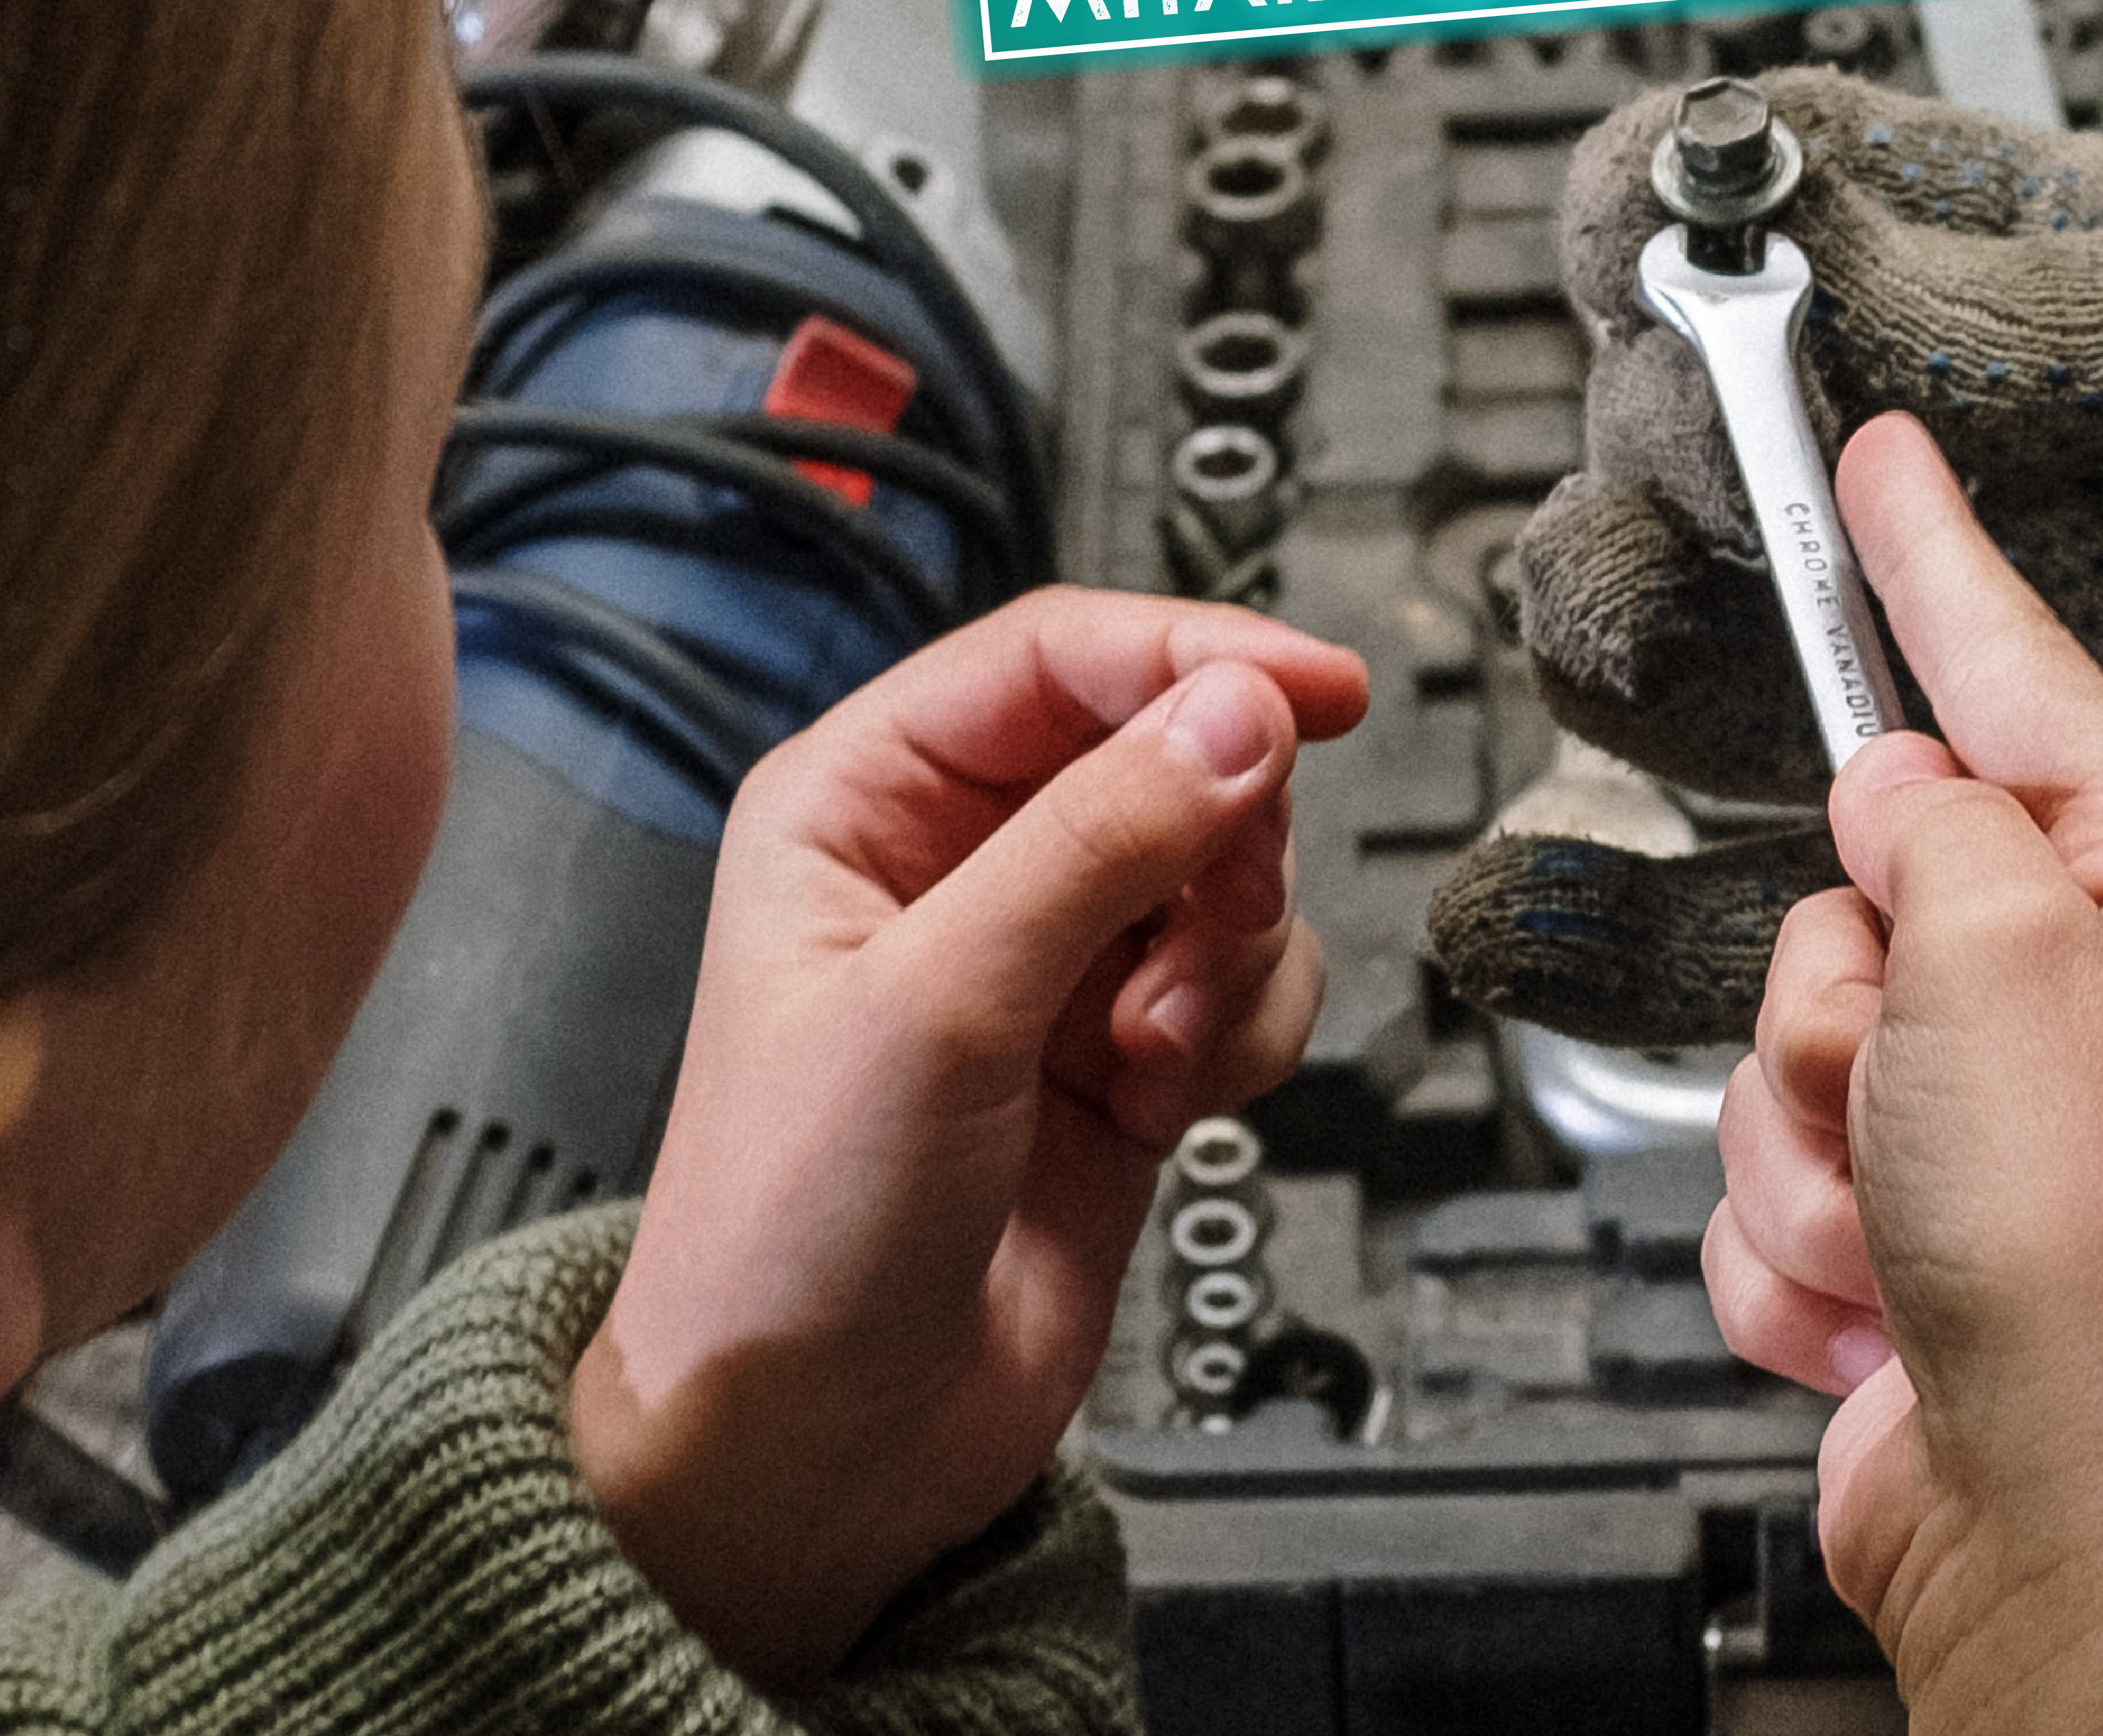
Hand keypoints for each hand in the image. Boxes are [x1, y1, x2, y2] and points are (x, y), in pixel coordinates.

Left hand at [569, 587, 1371, 1687]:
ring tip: (1148, 1049)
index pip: (1062, 657)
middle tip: (1190, 942)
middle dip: (1215, 846)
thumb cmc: (787, 1232)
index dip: (1196, 660)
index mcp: (862, 799)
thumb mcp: (937, 1004)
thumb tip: (1235, 714)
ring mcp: (1051, 959)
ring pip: (1229, 866)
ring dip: (1227, 956)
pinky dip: (1243, 1031)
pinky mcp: (1126, 1052)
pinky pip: (1251, 977)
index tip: (1315, 693)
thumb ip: (1097, 842)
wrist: (819, 1445)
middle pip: (1170, 752)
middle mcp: (962, 861)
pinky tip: (1166, 1097)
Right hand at [1703, 413, 2102, 1735]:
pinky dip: (1799, 1249)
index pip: (2016, 680)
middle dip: (1835, 1017)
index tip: (1882, 458)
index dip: (1931, 562)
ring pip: (1787, 1038)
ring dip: (1810, 1148)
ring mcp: (1993, 1127)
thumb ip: (1934, 832)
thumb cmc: (2085, 1283)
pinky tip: (1887, 1308)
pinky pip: (1766, 1171)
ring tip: (1909, 1230)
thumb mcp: (2005, 968)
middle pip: (1858, 894)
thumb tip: (1891, 800)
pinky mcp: (1910, 1229)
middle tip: (1905, 1098)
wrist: (2047, 1532)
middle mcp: (2083, 1007)